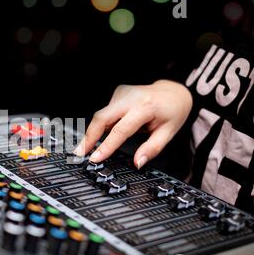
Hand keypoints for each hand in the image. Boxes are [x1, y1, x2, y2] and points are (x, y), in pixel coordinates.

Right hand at [74, 80, 192, 168]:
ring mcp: (122, 93)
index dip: (106, 146)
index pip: (121, 130)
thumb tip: (138, 163)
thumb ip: (152, 149)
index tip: (96, 158)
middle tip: (80, 153)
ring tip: (91, 147)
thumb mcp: (168, 133)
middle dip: (88, 136)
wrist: (173, 91)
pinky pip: (106, 112)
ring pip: (101, 115)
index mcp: (145, 108)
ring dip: (94, 132)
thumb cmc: (172, 111)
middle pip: (101, 117)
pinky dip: (104, 124)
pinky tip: (112, 128)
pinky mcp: (118, 93)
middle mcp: (131, 98)